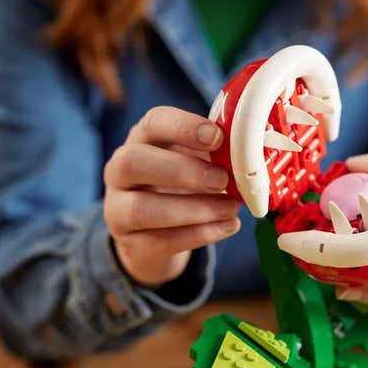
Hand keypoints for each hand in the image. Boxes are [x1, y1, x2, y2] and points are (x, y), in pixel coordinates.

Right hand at [104, 106, 240, 286]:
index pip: (152, 123)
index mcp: (141, 140)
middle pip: (133, 162)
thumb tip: (249, 153)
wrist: (153, 234)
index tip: (217, 137)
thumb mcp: (193, 160)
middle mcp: (119, 172)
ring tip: (231, 207)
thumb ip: (213, 153)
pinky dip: (199, 234)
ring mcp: (117, 210)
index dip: (184, 127)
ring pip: (142, 209)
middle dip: (183, 171)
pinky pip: (160, 241)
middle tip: (222, 179)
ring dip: (195, 209)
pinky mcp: (130, 244)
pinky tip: (228, 226)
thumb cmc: (180, 185)